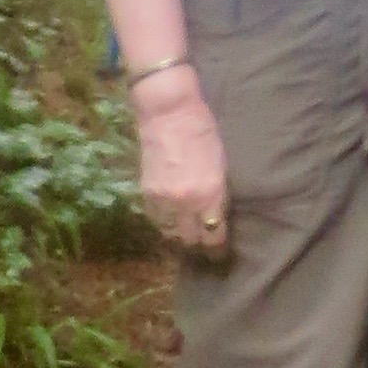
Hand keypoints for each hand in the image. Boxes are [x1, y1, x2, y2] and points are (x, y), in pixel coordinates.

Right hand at [135, 69, 229, 249]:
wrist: (169, 112)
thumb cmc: (204, 132)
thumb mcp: (221, 165)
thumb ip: (218, 195)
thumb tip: (216, 217)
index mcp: (210, 194)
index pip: (214, 236)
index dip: (217, 250)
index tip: (220, 255)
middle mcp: (185, 203)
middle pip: (191, 240)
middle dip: (198, 246)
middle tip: (203, 248)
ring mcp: (163, 199)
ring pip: (170, 235)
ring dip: (179, 238)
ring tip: (186, 239)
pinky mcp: (146, 193)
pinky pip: (155, 221)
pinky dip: (163, 225)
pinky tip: (169, 223)